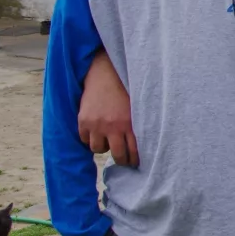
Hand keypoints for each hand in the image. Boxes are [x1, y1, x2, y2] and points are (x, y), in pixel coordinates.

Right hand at [78, 51, 138, 166]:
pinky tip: (96, 132)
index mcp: (130, 122)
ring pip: (98, 149)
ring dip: (104, 146)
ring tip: (108, 139)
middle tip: (123, 158)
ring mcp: (97, 124)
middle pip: (118, 155)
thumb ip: (140, 123)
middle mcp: (113, 126)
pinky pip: (85, 140)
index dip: (135, 160)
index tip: (136, 162)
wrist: (105, 72)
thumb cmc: (125, 88)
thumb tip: (150, 144)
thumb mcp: (137, 105)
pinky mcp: (83, 121)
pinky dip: (90, 138)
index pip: (134, 151)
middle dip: (122, 159)